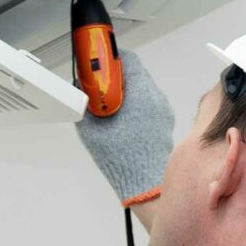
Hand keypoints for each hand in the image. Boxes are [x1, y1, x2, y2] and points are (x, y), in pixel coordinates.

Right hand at [76, 49, 173, 206]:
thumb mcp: (90, 129)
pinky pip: (148, 104)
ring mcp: (163, 110)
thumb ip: (84, 104)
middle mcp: (156, 97)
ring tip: (109, 109)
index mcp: (140, 94)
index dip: (111, 59)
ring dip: (125, 93)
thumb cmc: (118, 157)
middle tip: (98, 88)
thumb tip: (80, 88)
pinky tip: (123, 123)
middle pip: (135, 74)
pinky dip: (134, 105)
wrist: (145, 186)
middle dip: (115, 78)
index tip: (98, 65)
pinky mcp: (165, 121)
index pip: (129, 60)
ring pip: (142, 89)